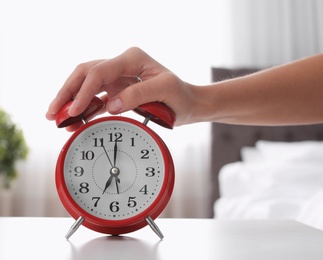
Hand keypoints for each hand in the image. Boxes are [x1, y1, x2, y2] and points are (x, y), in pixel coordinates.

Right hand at [46, 47, 199, 130]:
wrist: (189, 104)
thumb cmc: (181, 95)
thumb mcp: (164, 90)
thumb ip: (137, 95)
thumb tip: (110, 106)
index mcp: (132, 58)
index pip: (99, 71)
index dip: (83, 91)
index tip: (74, 111)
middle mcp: (122, 65)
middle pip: (85, 74)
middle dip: (67, 93)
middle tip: (53, 113)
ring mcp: (118, 79)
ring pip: (86, 85)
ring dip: (70, 101)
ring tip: (57, 119)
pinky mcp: (118, 92)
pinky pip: (95, 99)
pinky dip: (84, 109)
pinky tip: (75, 120)